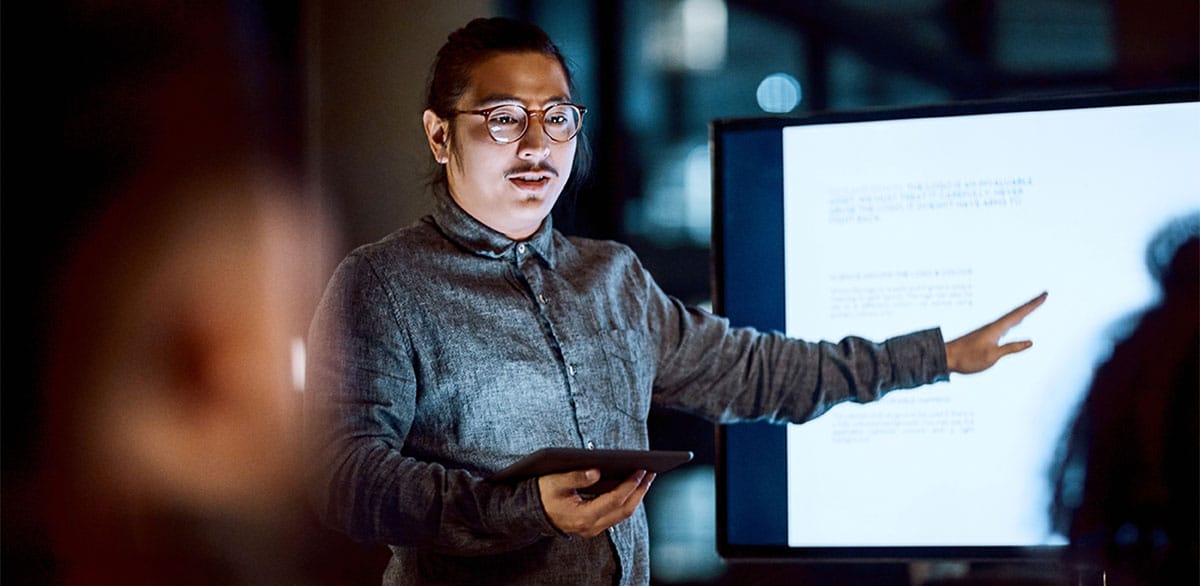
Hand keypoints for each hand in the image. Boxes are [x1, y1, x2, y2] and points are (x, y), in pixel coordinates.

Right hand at [538, 468, 654, 537]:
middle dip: (640, 491)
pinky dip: (626, 500)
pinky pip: (616, 514)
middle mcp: (591, 526)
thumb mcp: (555, 482)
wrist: (532, 513)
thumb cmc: (543, 495)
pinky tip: (631, 486)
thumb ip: (576, 477)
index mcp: (583, 516)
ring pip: (623, 514)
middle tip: (650, 473)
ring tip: (646, 478)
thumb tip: (596, 471)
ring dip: (636, 496)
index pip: (614, 500)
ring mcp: (593, 528)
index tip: (641, 470)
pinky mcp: (594, 525)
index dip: (630, 485)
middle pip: (624, 510)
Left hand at [945, 292, 1046, 373]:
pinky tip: (1016, 322)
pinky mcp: (986, 335)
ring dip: (1023, 311)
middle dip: (1031, 305)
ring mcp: (990, 330)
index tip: (1044, 295)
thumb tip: (1030, 342)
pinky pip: (1005, 324)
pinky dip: (1015, 320)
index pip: (1019, 314)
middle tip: (1044, 296)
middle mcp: (994, 326)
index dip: (1033, 305)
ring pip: (1011, 318)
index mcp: (996, 328)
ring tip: (1034, 305)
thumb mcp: (992, 356)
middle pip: (1016, 312)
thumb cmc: (967, 358)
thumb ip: (1011, 348)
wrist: (946, 357)